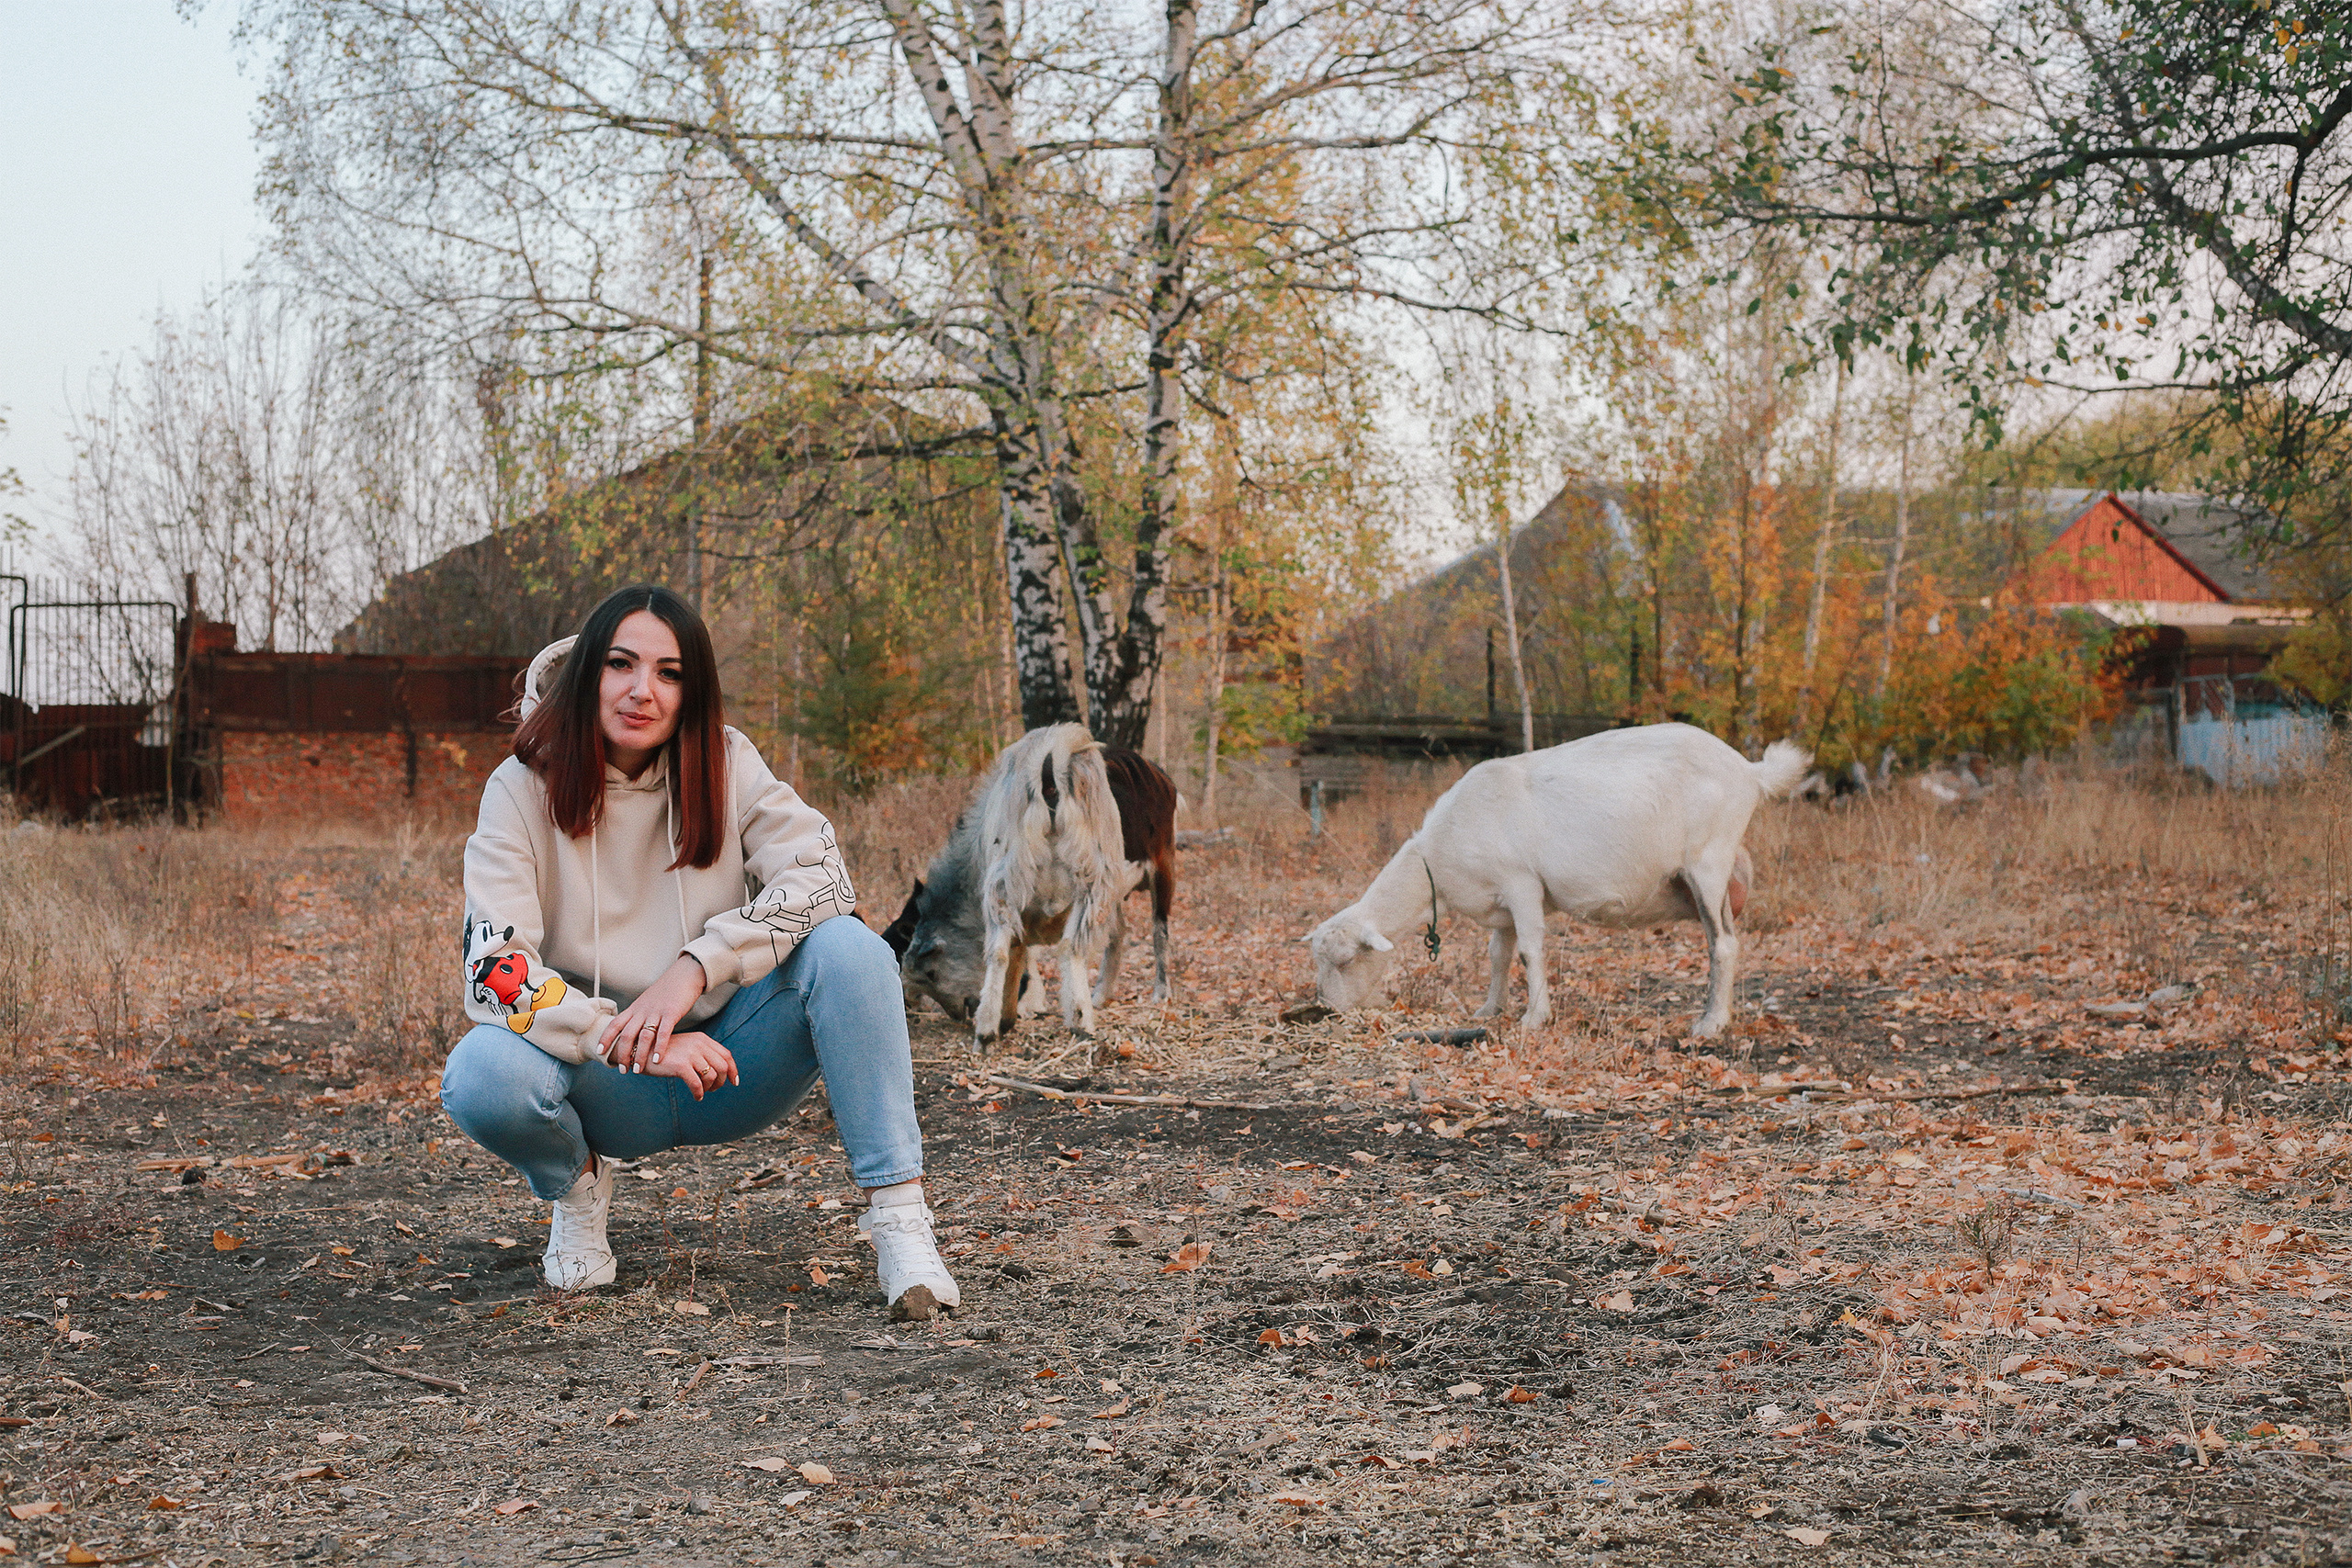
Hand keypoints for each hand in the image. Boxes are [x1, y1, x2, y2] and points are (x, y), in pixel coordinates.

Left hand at [600, 954, 708, 1072]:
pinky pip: (664, 1033)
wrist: (684, 975)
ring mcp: (656, 1011)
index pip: (615, 1024)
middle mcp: (642, 1011)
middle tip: (622, 1070)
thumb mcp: (648, 1002)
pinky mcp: (671, 1013)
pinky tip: (658, 1059)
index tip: (599, 1052)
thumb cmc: (667, 991)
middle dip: (623, 1054)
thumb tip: (634, 1032)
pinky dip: (659, 1047)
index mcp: (635, 1008)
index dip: (605, 1038)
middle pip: (627, 1034)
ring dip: (639, 1055)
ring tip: (638, 1070)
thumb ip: (640, 1016)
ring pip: (643, 1036)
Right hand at [641, 1032, 738, 1099]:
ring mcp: (690, 1054)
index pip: (726, 1055)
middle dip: (722, 1081)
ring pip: (712, 1076)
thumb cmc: (664, 1052)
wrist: (640, 1050)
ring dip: (709, 1088)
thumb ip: (702, 1054)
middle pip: (723, 1066)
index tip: (734, 1082)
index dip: (733, 1070)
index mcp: (702, 1039)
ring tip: (702, 1092)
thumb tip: (719, 1072)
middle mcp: (699, 1044)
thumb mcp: (686, 1047)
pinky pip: (697, 1084)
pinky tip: (696, 1097)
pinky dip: (699, 1093)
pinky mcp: (680, 1065)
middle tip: (713, 1089)